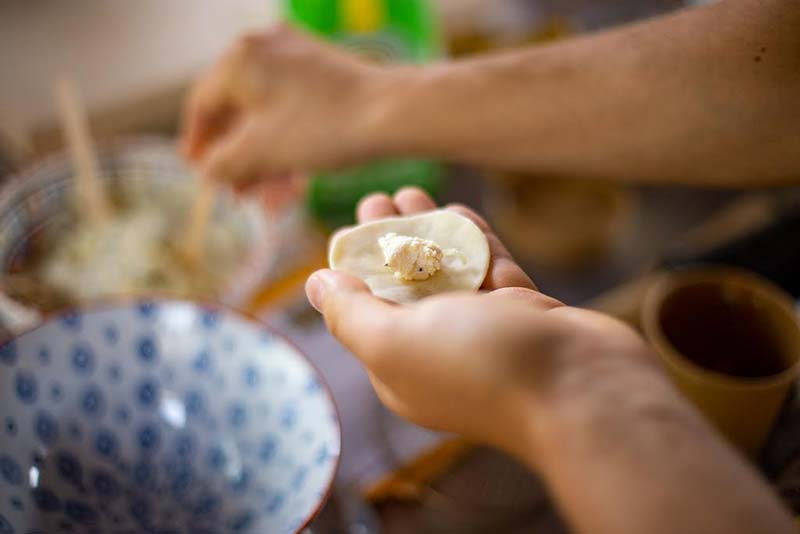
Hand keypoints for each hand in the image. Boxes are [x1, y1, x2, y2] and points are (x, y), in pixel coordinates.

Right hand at [181, 25, 387, 186]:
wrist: (391, 113)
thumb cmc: (322, 129)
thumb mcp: (258, 153)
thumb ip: (220, 164)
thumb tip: (206, 170)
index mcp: (238, 59)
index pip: (202, 106)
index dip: (199, 146)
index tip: (201, 175)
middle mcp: (264, 48)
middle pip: (237, 113)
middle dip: (240, 161)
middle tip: (242, 195)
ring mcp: (296, 56)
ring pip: (268, 115)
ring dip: (266, 161)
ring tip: (274, 200)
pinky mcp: (324, 71)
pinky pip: (292, 109)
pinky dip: (289, 144)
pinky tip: (296, 181)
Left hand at [305, 188, 655, 464]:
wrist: (584, 388)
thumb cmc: (479, 368)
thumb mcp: (393, 343)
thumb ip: (350, 313)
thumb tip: (314, 285)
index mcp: (400, 367)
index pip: (366, 311)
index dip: (354, 268)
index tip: (351, 227)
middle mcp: (440, 351)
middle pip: (405, 286)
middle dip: (389, 242)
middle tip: (378, 198)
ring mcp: (486, 331)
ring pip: (449, 272)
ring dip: (429, 233)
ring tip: (411, 192)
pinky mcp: (525, 313)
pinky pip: (490, 268)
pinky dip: (472, 241)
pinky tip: (457, 212)